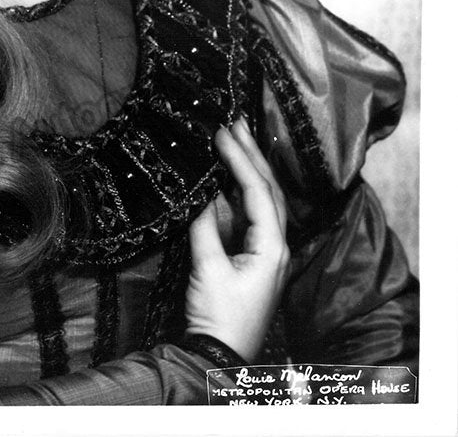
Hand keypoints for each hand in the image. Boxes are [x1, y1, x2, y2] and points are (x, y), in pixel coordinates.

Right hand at [184, 117, 289, 362]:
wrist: (218, 357)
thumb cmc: (218, 317)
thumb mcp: (207, 269)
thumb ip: (205, 226)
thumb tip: (201, 190)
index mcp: (273, 246)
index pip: (257, 190)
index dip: (240, 158)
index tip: (222, 130)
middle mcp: (276, 245)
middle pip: (267, 189)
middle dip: (252, 152)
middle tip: (235, 119)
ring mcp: (266, 252)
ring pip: (261, 199)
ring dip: (247, 166)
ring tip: (232, 136)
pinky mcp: (252, 258)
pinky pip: (249, 214)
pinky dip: (238, 189)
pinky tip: (225, 175)